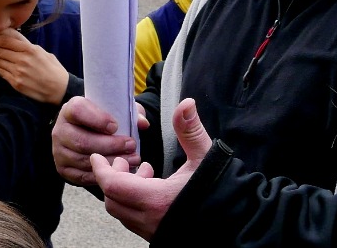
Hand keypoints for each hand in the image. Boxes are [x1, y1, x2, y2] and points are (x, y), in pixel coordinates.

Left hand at [0, 29, 68, 103]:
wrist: (60, 89)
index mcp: (30, 49)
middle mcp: (23, 59)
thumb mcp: (42, 52)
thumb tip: (13, 38)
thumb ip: (26, 45)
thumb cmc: (53, 69)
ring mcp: (18, 71)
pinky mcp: (16, 83)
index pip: (6, 39)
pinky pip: (0, 72)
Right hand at [52, 96, 142, 185]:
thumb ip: (130, 112)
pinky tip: (119, 170)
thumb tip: (142, 123)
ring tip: (132, 159)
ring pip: (84, 160)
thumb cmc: (102, 119)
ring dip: (111, 161)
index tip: (115, 126)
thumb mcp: (115, 109)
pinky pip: (82, 175)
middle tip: (131, 145)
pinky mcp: (63, 168)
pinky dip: (102, 174)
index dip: (97, 119)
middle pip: (82, 141)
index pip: (78, 110)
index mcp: (70, 110)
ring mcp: (59, 151)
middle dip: (110, 145)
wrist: (84, 132)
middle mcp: (60, 130)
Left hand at [91, 98, 211, 239]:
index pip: (112, 186)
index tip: (97, 157)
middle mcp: (150, 220)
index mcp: (156, 200)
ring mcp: (154, 231)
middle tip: (124, 162)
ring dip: (124, 192)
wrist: (240, 224)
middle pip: (112, 201)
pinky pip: (136, 221)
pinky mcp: (161, 236)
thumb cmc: (222, 191)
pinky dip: (134, 204)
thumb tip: (186, 102)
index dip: (101, 170)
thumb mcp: (205, 157)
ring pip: (123, 214)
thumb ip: (190, 130)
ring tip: (144, 173)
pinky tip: (153, 189)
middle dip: (112, 179)